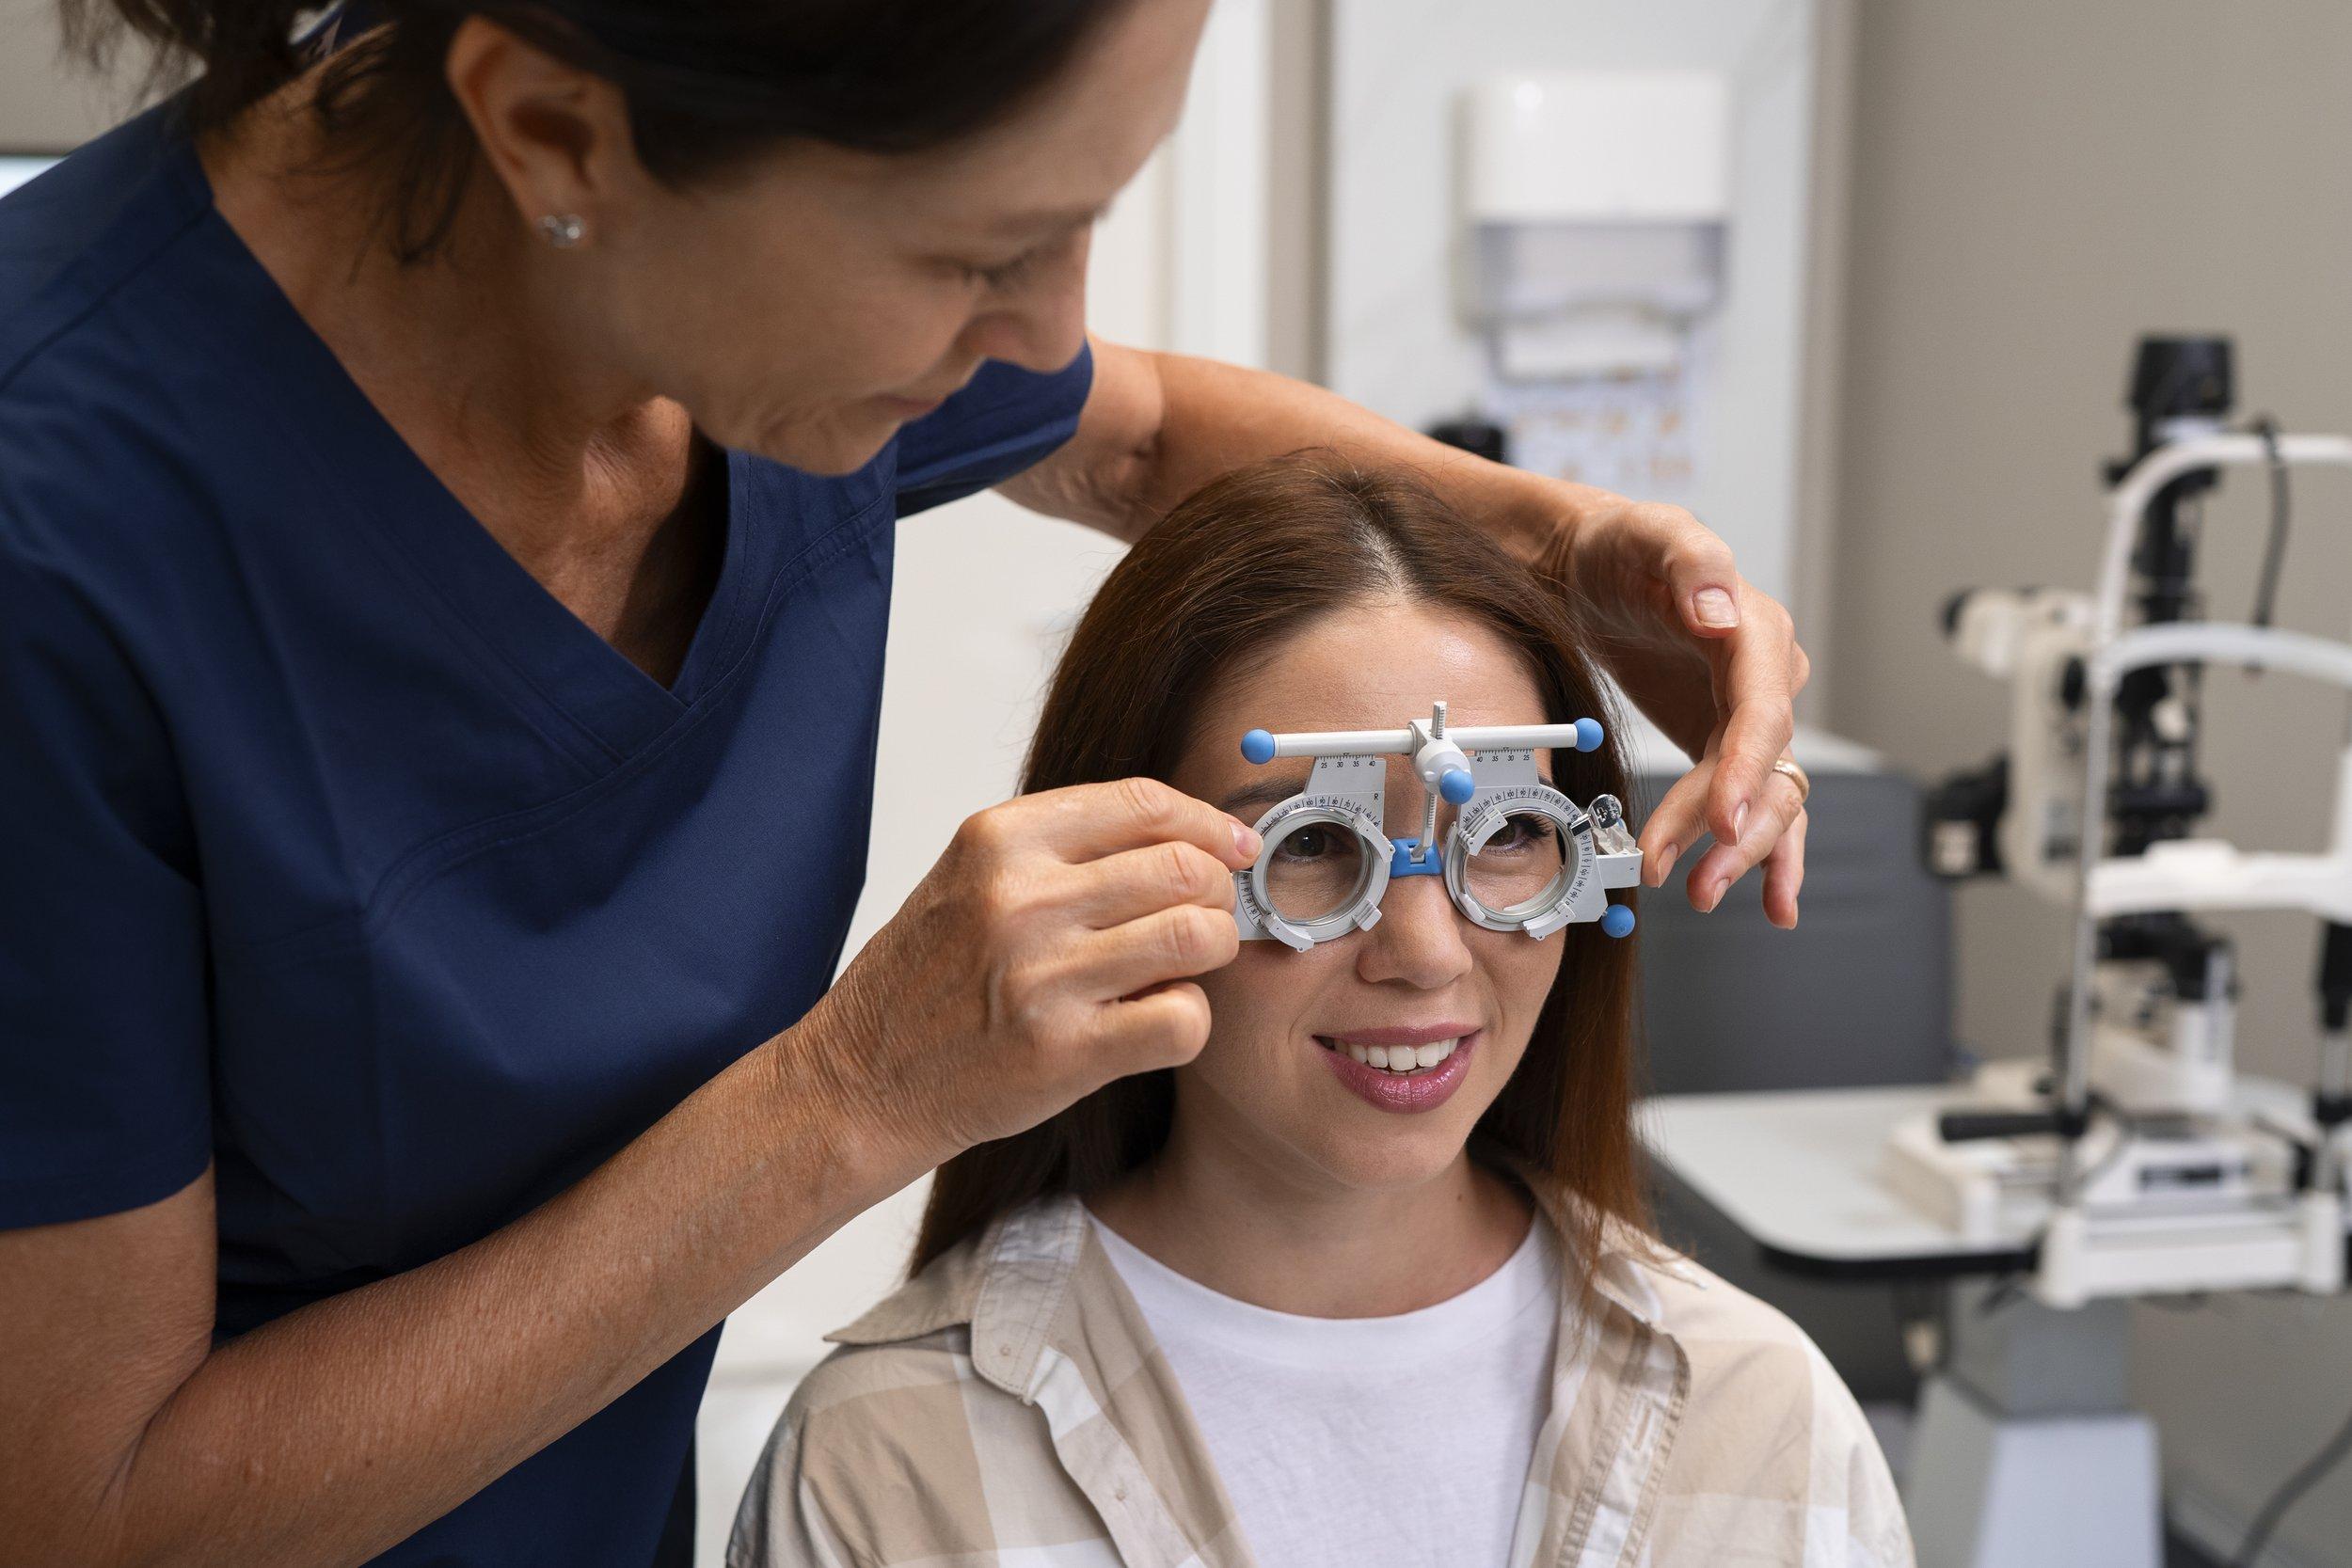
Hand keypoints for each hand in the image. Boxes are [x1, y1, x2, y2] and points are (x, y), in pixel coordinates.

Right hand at [804, 778, 1257, 1165]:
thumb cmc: (925, 981)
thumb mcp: (970, 879)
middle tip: (1202, 919)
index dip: (1207, 823)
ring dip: (1210, 953)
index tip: (1234, 846)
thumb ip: (1063, 850)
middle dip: (1215, 893)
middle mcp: (1021, 898)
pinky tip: (1154, 1022)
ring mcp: (1042, 976)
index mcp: (998, 840)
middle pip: (1184, 867)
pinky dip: (1189, 1022)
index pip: (1143, 802)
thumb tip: (1190, 835)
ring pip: (1196, 936)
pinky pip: (1183, 1020)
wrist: (858, 1081)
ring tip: (1179, 970)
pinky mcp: (1064, 1052)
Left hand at [1540, 494, 1810, 926]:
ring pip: (1763, 798)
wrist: (1590, 562)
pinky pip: (1752, 803)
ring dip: (1741, 852)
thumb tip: (1717, 611)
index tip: (1722, 821)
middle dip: (1734, 831)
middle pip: (1767, 771)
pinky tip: (1772, 900)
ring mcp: (1744, 715)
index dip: (1746, 772)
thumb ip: (1691, 565)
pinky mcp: (1722, 741)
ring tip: (1702, 892)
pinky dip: (1763, 852)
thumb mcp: (1652, 534)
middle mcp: (1763, 679)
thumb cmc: (1622, 545)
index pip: (1762, 715)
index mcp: (1755, 634)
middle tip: (1693, 879)